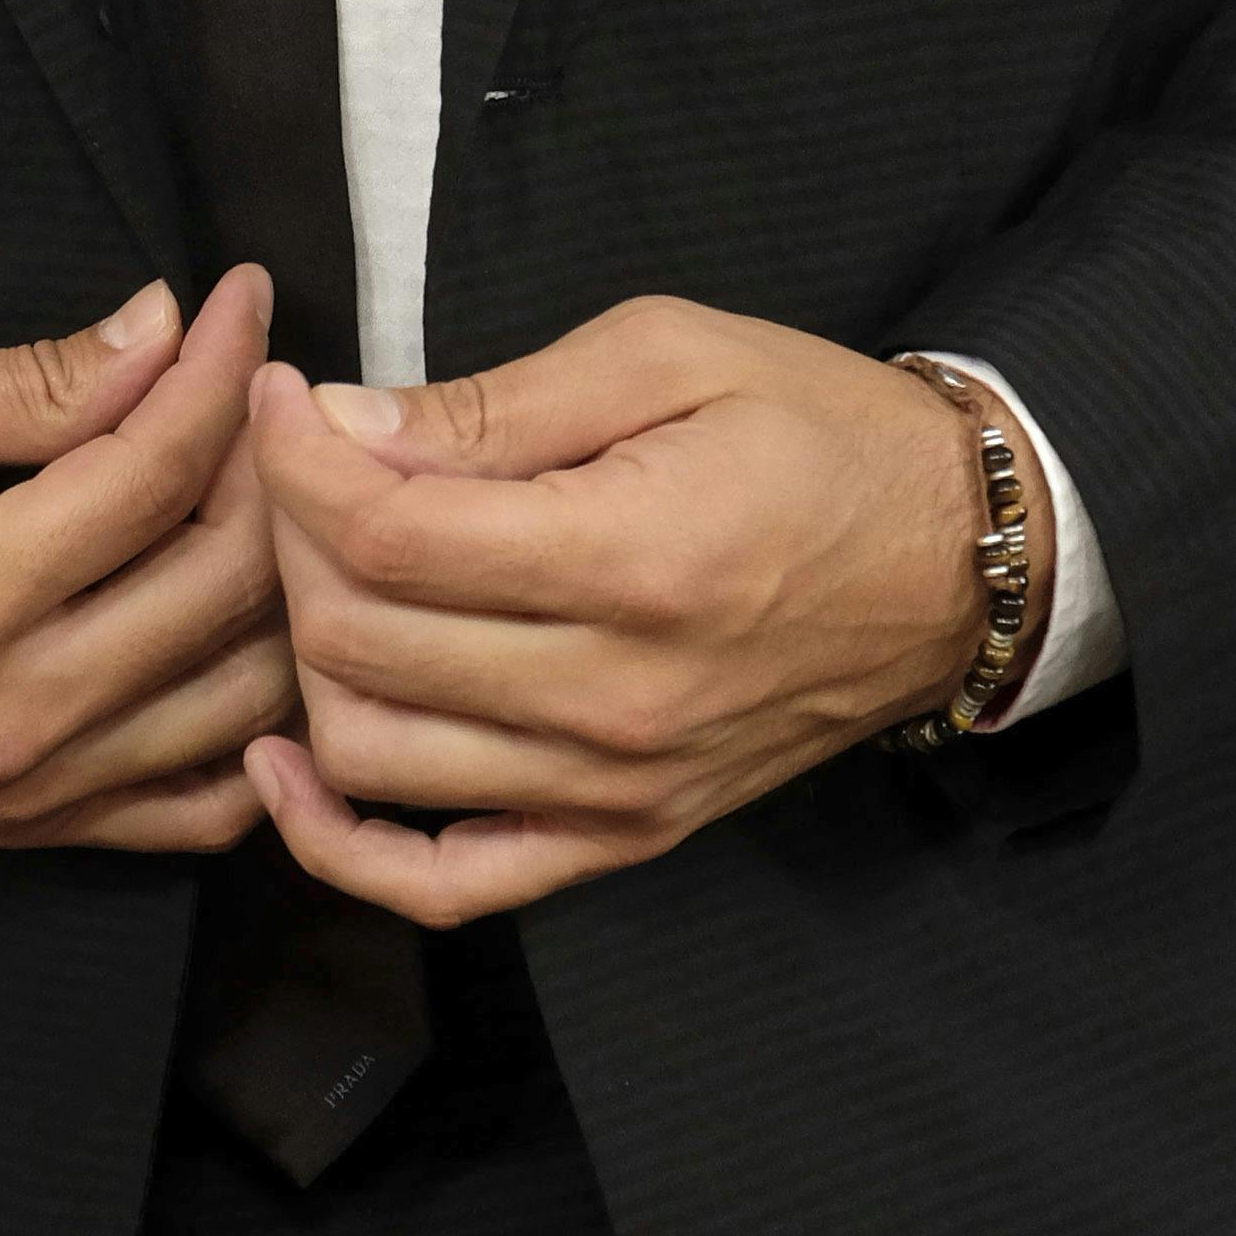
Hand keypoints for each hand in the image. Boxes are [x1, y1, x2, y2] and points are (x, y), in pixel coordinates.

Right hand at [0, 264, 295, 852]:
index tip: (243, 293)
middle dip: (270, 460)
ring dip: (283, 579)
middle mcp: (11, 716)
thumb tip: (165, 332)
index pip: (154, 473)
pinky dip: (259, 724)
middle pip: (224, 581)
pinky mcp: (32, 828)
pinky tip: (256, 634)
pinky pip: (201, 805)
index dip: (219, 368)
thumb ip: (30, 379)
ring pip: (242, 695)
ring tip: (269, 485)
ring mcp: (29, 791)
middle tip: (265, 381)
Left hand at [244, 299, 1019, 926]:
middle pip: (359, 644)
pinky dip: (341, 841)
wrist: (952, 558)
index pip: (390, 538)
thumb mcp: (669, 352)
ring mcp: (616, 790)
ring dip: (306, 659)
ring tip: (321, 569)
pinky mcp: (621, 838)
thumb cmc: (819, 431)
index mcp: (632, 560)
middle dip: (292, 539)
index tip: (284, 397)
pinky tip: (291, 763)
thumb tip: (344, 427)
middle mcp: (616, 699)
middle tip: (302, 464)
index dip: (298, 460)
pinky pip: (442, 882)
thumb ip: (500, 404)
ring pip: (373, 756)